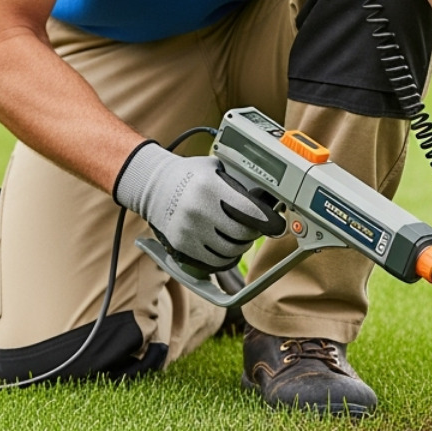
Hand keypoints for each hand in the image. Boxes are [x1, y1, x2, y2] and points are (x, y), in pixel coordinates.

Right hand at [113, 142, 285, 271]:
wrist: (154, 186)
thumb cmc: (189, 176)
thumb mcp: (215, 169)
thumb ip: (237, 184)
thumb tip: (266, 200)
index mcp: (211, 188)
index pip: (250, 211)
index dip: (268, 221)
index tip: (278, 226)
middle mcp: (199, 211)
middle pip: (242, 234)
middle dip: (254, 233)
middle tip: (256, 229)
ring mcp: (189, 231)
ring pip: (230, 251)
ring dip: (240, 247)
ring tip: (240, 238)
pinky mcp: (182, 246)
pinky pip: (213, 261)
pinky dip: (226, 258)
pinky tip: (227, 248)